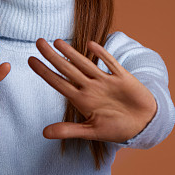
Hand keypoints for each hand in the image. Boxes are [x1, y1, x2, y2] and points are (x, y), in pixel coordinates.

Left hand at [28, 38, 156, 142]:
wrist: (144, 125)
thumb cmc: (118, 129)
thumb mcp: (92, 131)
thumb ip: (69, 131)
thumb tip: (44, 133)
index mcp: (82, 100)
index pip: (58, 83)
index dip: (44, 72)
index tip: (30, 60)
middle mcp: (91, 88)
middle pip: (68, 69)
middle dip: (52, 56)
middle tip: (38, 42)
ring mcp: (106, 82)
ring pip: (85, 64)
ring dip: (72, 52)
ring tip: (57, 41)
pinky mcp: (122, 78)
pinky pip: (110, 64)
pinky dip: (102, 55)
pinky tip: (91, 45)